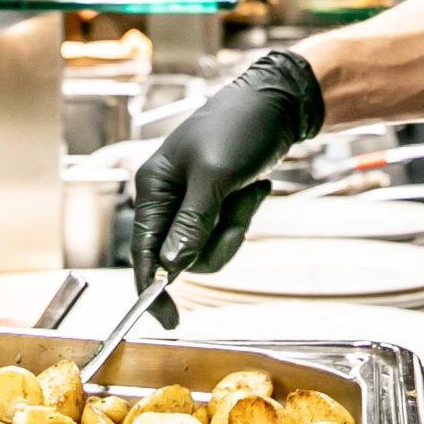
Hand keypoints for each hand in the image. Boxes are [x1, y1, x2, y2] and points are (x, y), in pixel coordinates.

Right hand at [131, 51, 324, 325]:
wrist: (279, 104)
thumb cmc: (240, 129)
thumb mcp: (215, 178)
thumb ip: (192, 224)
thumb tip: (172, 268)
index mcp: (154, 187)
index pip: (144, 250)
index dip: (153, 287)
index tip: (167, 320)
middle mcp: (167, 196)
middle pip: (182, 254)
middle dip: (216, 240)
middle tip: (237, 212)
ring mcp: (193, 199)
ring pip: (208, 245)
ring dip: (234, 227)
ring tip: (248, 191)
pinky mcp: (216, 200)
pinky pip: (226, 230)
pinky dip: (243, 215)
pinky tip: (254, 187)